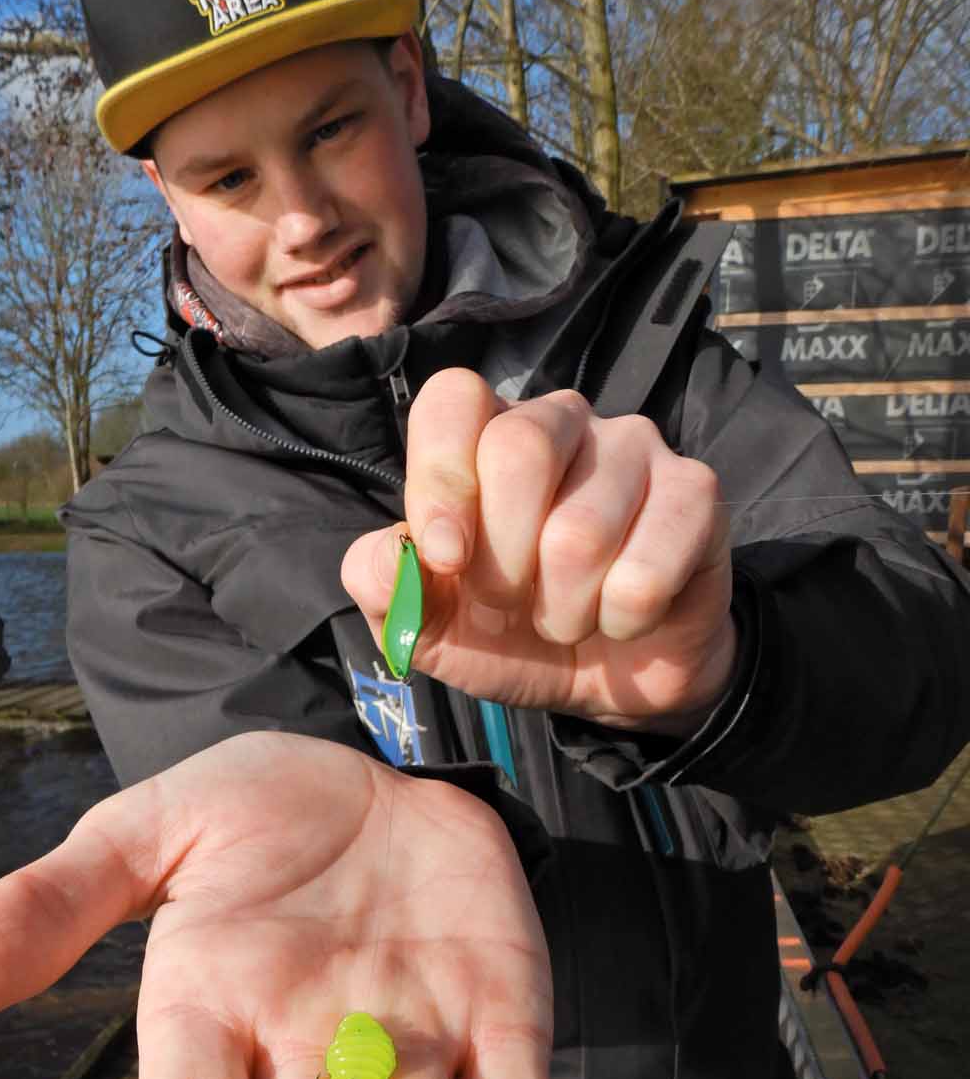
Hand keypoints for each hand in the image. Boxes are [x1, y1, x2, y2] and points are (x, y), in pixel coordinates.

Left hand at [342, 368, 735, 734]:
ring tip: (570, 618)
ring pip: (580, 529)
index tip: (446, 559)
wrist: (612, 680)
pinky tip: (626, 617)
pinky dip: (622, 619)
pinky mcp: (697, 493)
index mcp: (487, 435)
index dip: (441, 482)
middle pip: (520, 446)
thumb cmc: (515, 634)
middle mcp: (562, 421)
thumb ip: (388, 589)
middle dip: (503, 558)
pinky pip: (644, 570)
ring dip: (563, 609)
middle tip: (512, 601)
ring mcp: (635, 449)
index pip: (453, 399)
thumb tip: (382, 558)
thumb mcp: (434, 626)